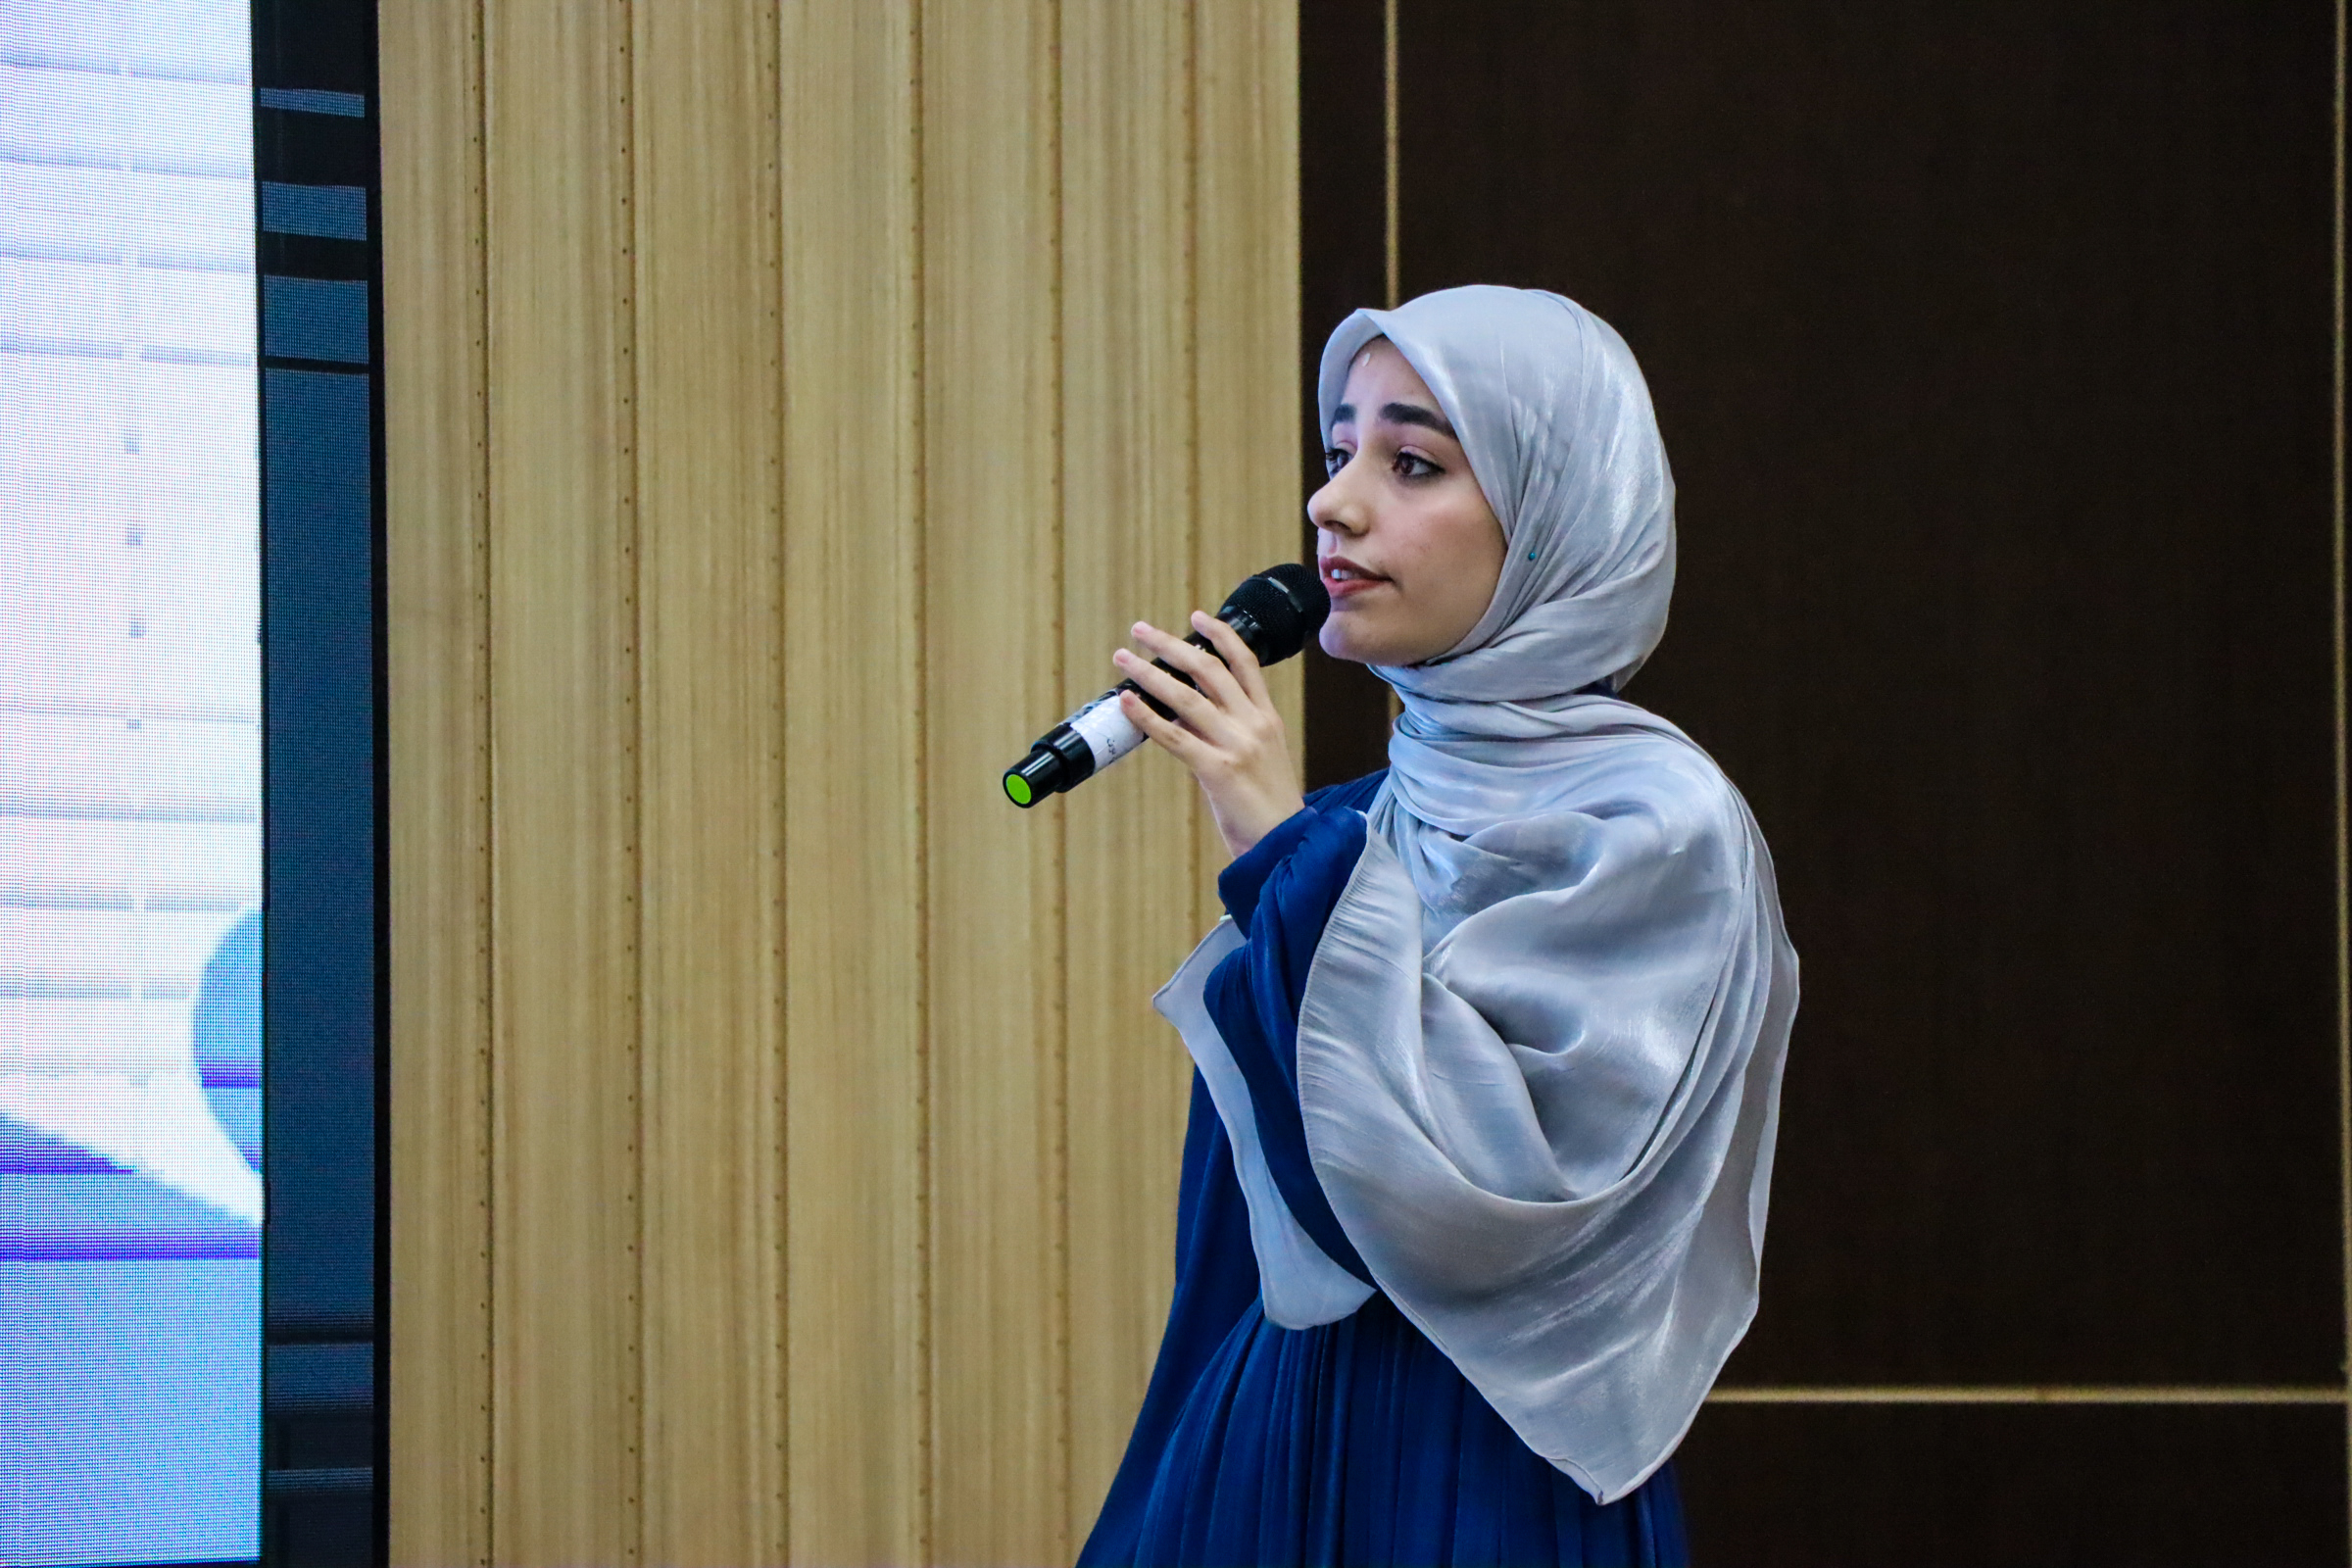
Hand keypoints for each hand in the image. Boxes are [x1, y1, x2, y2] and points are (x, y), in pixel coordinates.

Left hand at [1114, 611, 1306, 858]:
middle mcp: (1253, 724)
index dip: (1220, 635)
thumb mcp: (1262, 756)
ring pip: (1186, 697)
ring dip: (1149, 673)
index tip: (1196, 616)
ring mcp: (1236, 745)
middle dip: (1171, 645)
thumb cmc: (1270, 806)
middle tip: (1141, 630)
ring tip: (1123, 659)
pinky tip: (1127, 702)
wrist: (1287, 843)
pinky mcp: (1217, 770)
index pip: (1246, 662)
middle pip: (1209, 669)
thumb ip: (1231, 730)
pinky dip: (1146, 716)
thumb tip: (1186, 714)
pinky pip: (1174, 736)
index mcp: (1267, 718)